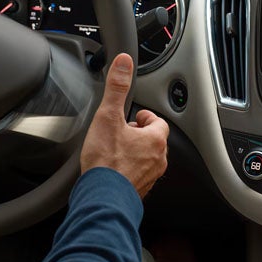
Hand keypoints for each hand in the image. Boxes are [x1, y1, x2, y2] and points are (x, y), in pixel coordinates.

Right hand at [80, 53, 168, 197]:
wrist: (102, 198)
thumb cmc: (106, 162)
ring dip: (134, 153)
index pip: (158, 121)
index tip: (131, 117)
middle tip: (120, 133)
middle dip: (138, 135)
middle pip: (153, 140)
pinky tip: (112, 170)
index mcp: (155, 139)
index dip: (143, 117)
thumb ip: (117, 88)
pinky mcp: (139, 191)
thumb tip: (124, 62)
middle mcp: (158, 159)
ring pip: (146, 159)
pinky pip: (138, 176)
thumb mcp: (108, 117)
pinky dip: (128, 171)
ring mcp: (150, 177)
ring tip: (115, 150)